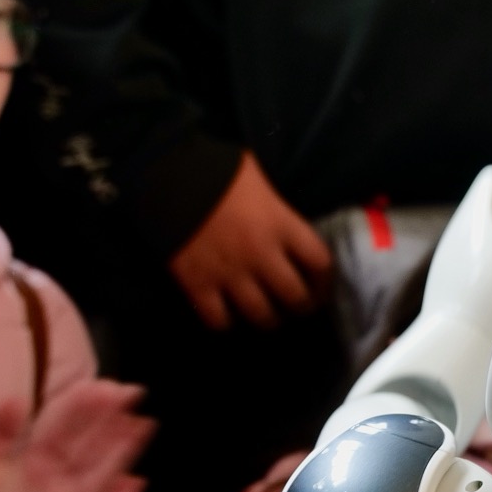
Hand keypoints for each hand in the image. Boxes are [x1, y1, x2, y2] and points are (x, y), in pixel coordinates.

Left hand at [0, 377, 152, 491]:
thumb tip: (15, 397)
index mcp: (35, 466)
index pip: (63, 429)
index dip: (81, 407)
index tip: (101, 384)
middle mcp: (58, 486)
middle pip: (88, 447)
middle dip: (110, 420)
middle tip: (132, 392)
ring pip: (100, 475)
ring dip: (121, 451)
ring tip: (142, 424)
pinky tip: (133, 483)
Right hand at [168, 152, 331, 330]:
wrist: (166, 173)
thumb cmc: (216, 168)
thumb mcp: (258, 177)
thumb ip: (277, 204)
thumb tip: (286, 221)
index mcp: (281, 224)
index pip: (320, 263)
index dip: (325, 280)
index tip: (321, 286)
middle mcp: (261, 254)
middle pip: (296, 297)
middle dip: (302, 306)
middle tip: (299, 307)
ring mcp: (230, 273)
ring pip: (262, 315)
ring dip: (269, 319)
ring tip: (268, 315)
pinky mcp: (198, 285)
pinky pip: (219, 321)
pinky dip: (226, 322)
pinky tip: (228, 314)